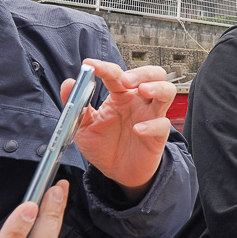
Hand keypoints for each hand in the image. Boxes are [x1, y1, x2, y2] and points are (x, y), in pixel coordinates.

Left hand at [67, 60, 175, 199]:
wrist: (116, 173)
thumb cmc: (103, 146)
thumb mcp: (83, 127)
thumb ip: (77, 105)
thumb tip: (68, 83)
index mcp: (121, 95)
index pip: (117, 75)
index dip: (104, 67)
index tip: (90, 64)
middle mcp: (139, 101)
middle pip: (154, 74)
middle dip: (142, 72)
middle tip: (126, 79)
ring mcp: (151, 115)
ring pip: (168, 91)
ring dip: (157, 87)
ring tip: (143, 90)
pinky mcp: (158, 134)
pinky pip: (162, 124)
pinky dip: (152, 125)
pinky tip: (137, 130)